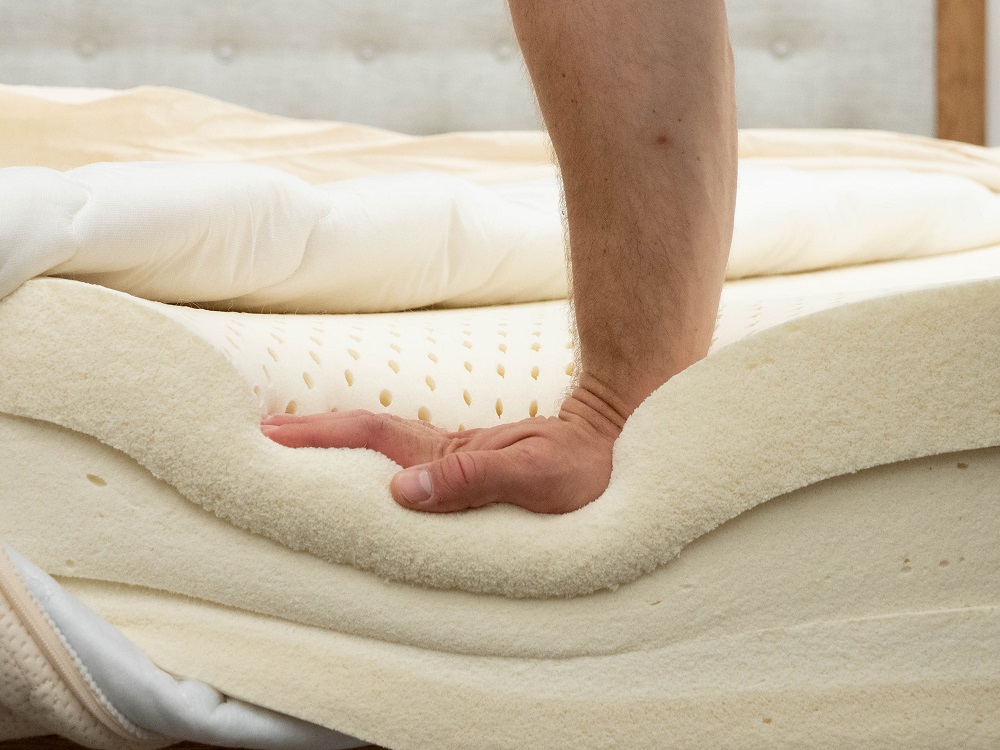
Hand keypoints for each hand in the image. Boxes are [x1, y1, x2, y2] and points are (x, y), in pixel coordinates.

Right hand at [260, 380, 626, 513]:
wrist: (626, 444)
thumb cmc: (592, 468)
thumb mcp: (537, 479)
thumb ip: (473, 480)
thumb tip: (399, 492)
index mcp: (450, 453)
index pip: (373, 437)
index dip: (320, 436)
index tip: (267, 435)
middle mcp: (444, 458)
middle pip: (364, 443)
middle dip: (309, 443)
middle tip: (253, 448)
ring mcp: (454, 468)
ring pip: (380, 459)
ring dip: (333, 459)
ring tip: (286, 471)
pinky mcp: (467, 482)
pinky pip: (406, 478)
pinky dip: (370, 478)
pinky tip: (359, 492)